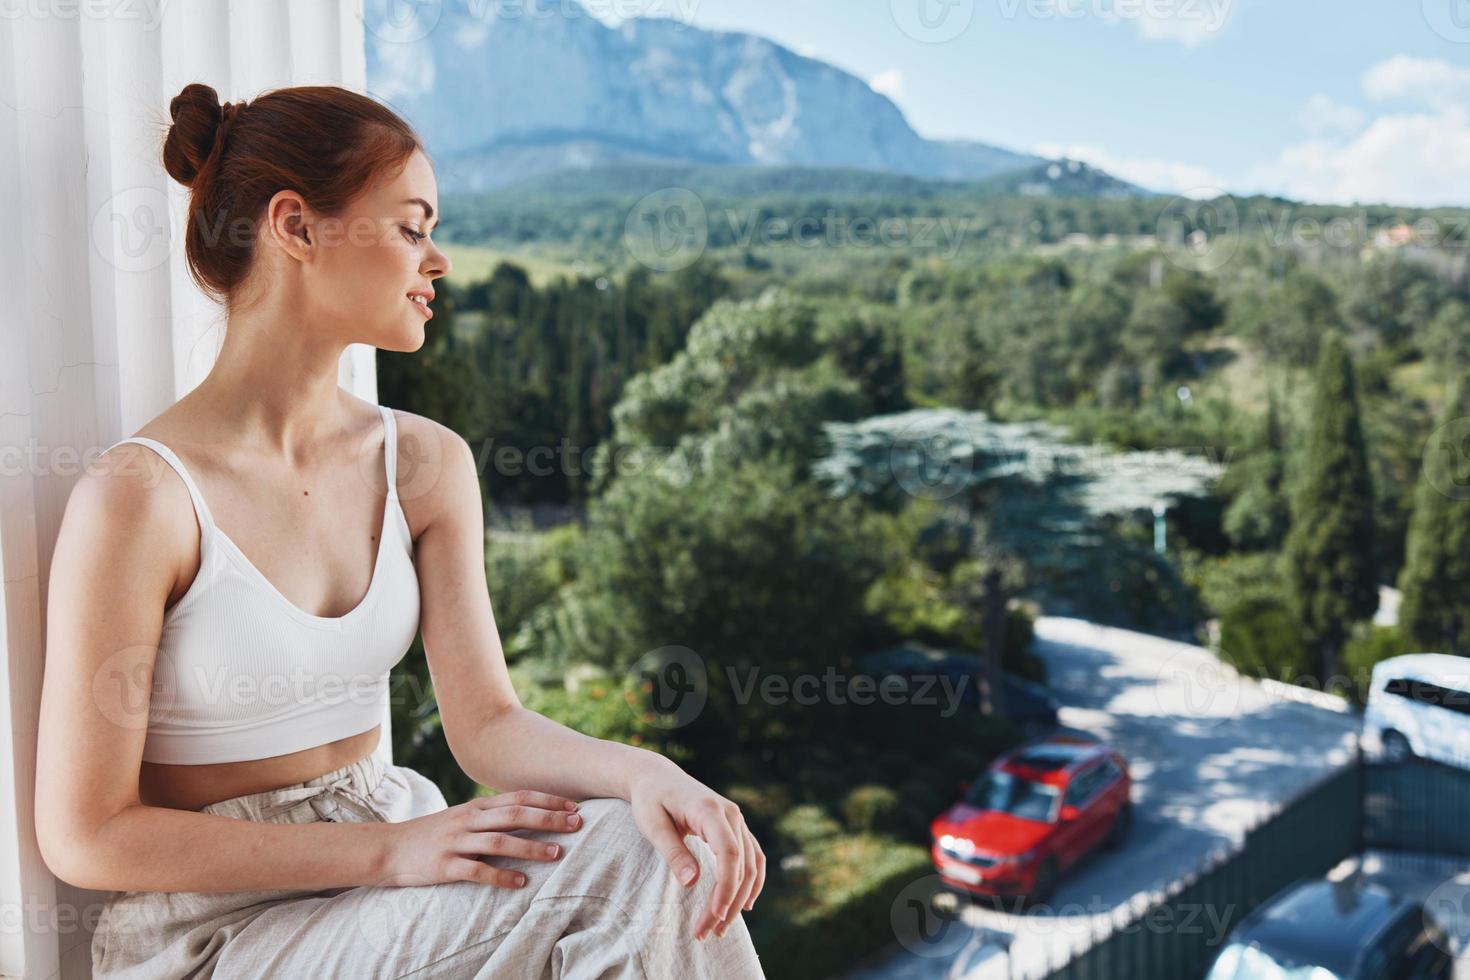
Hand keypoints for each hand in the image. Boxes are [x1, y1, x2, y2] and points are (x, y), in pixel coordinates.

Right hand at [381, 790, 583, 887]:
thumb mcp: (463, 816)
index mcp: (477, 807)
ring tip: (556, 853)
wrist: (389, 848)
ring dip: (530, 847)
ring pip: (499, 841)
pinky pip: (476, 871)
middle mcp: (469, 820)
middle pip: (515, 815)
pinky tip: (520, 883)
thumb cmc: (433, 834)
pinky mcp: (445, 866)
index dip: (548, 800)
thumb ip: (492, 815)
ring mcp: (456, 842)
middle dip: (548, 818)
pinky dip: (500, 876)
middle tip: (577, 824)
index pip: (518, 798)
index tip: (574, 806)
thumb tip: (529, 815)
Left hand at [626, 760, 766, 941]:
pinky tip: (746, 905)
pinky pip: (753, 857)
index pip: (729, 852)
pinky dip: (752, 881)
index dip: (726, 886)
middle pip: (742, 864)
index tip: (714, 914)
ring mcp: (736, 819)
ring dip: (740, 898)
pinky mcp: (735, 827)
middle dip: (728, 902)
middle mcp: (730, 813)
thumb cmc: (650, 799)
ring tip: (720, 927)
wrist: (656, 776)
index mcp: (709, 809)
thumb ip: (673, 851)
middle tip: (707, 932)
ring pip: (751, 864)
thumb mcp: (652, 824)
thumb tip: (691, 882)